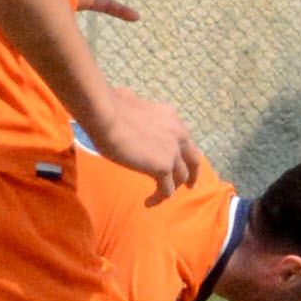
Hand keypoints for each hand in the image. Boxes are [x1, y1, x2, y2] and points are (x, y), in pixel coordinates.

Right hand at [87, 84, 199, 201]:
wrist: (107, 115)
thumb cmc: (110, 106)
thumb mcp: (129, 99)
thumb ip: (134, 104)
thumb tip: (124, 98)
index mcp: (171, 117)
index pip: (184, 138)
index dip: (183, 152)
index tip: (179, 160)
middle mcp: (179, 133)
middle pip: (193, 159)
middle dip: (193, 173)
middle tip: (190, 185)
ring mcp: (173, 151)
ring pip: (181, 177)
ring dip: (173, 188)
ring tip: (163, 196)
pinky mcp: (163, 167)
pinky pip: (166, 190)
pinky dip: (159, 198)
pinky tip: (149, 203)